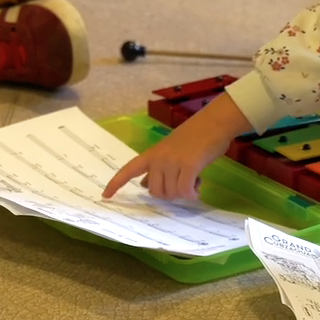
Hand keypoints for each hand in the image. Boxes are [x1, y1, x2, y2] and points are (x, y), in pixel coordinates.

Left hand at [102, 93, 252, 200]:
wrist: (214, 122)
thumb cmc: (195, 136)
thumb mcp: (170, 150)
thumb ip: (157, 168)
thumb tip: (144, 185)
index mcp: (152, 153)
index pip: (129, 169)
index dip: (116, 184)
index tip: (105, 196)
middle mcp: (159, 158)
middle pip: (154, 191)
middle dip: (169, 194)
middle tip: (183, 185)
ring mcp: (172, 161)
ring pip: (170, 193)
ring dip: (183, 193)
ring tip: (194, 180)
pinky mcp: (188, 166)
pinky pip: (184, 191)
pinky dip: (192, 193)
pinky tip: (198, 187)